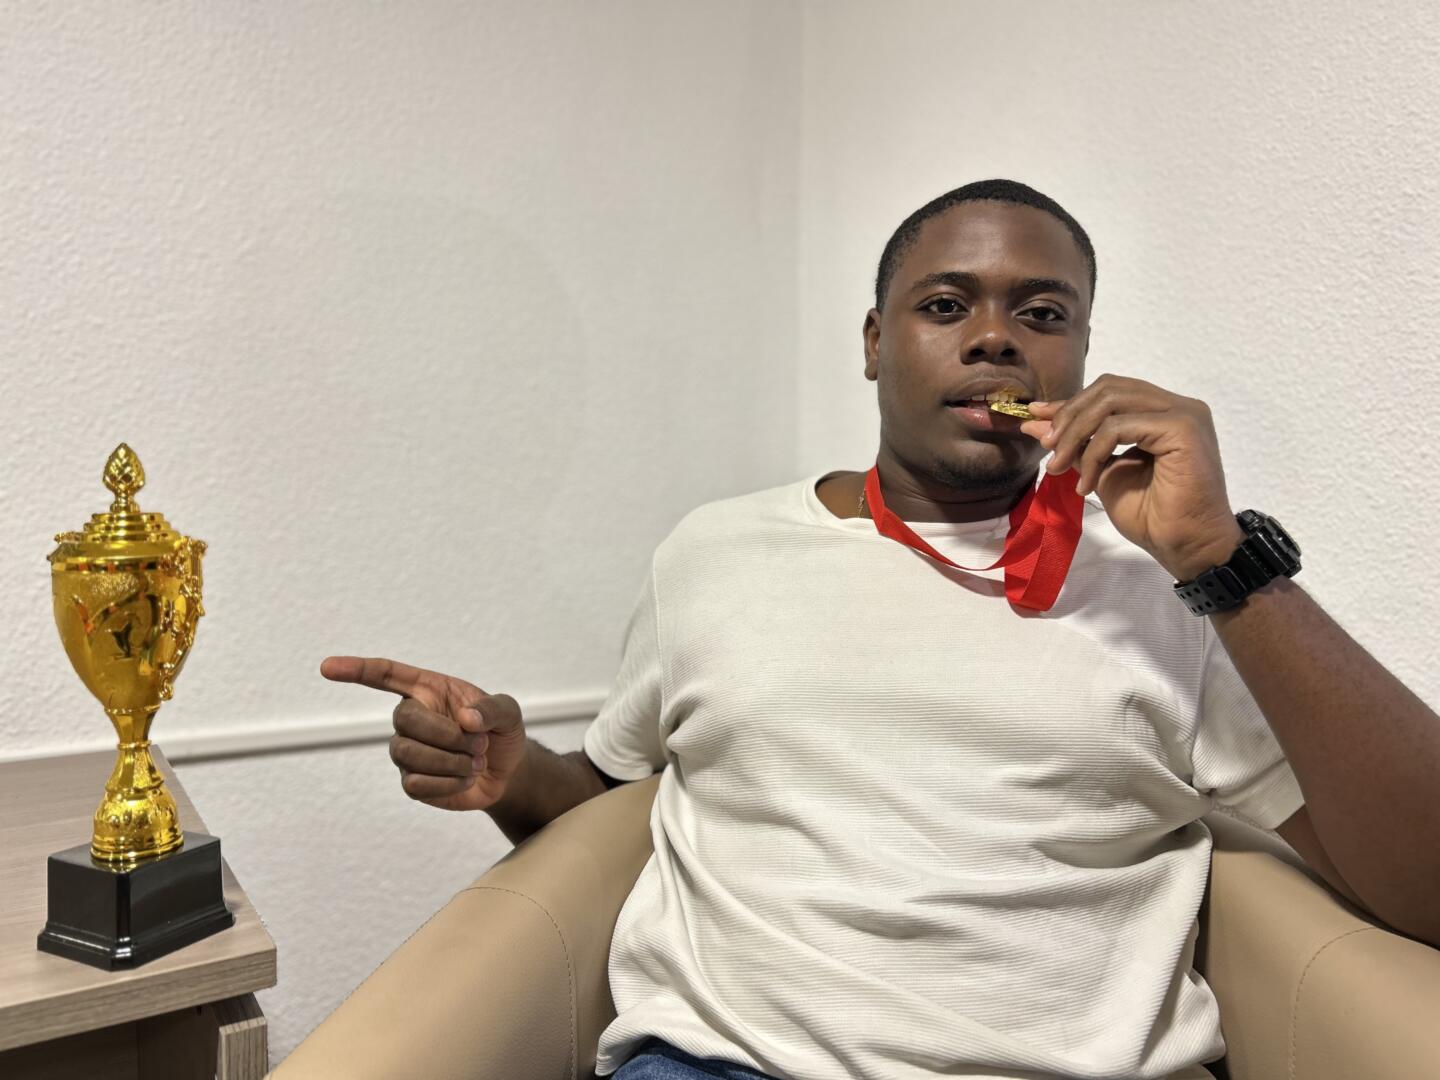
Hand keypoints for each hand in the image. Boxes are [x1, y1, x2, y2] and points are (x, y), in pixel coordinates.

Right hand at [320, 656, 527, 811]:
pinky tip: (464, 779)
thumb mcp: (509, 712)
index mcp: (429, 690)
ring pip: (407, 754)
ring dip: (450, 761)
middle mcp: (412, 717)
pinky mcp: (412, 781)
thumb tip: (466, 718)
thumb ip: (492, 708)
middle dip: (445, 734)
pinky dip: (447, 784)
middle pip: (403, 720)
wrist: (507, 772)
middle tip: (479, 744)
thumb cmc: (502, 732)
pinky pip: (415, 783)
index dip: (356, 670)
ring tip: (475, 761)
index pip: (386, 675)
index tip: (326, 667)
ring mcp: (408, 750)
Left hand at [1017, 374, 1246, 580]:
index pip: (1109, 392)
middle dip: (1069, 417)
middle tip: (1049, 450)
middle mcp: (1176, 405)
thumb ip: (1077, 445)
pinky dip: (1094, 452)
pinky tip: (1087, 483)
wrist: (1185, 547)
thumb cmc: (1152, 517)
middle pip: (1108, 389)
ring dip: (1076, 434)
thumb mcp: (1102, 472)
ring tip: (1060, 467)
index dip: (1070, 404)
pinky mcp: (1182, 427)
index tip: (1036, 419)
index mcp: (1161, 412)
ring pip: (1110, 402)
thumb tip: (1035, 423)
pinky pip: (1119, 427)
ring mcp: (1182, 413)